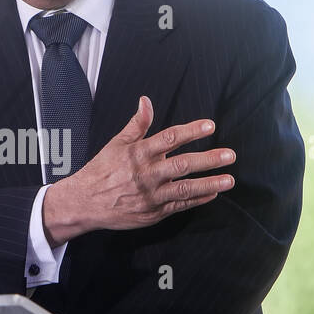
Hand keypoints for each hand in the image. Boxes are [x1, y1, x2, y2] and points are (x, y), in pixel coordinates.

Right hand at [42, 95, 234, 246]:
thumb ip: (136, 124)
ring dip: (209, 183)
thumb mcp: (116, 144)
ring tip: (229, 179)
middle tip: (229, 155)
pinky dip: (197, 200)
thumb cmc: (101, 171)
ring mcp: (151, 195)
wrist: (84, 203)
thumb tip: (146, 101)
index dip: (192, 131)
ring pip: (185, 189)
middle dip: (209, 160)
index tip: (210, 125)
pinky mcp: (153, 212)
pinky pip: (179, 206)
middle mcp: (146, 174)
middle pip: (183, 165)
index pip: (170, 138)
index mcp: (138, 153)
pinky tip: (212, 194)